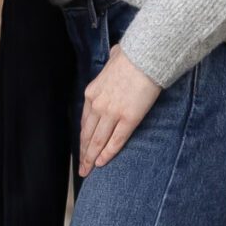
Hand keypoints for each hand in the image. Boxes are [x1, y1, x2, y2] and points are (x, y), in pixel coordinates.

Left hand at [80, 49, 163, 177]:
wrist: (144, 58)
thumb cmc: (131, 56)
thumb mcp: (112, 59)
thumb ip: (111, 63)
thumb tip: (115, 54)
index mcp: (91, 93)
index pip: (85, 121)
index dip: (83, 138)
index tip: (81, 149)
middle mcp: (97, 106)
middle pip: (88, 135)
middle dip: (84, 153)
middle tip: (82, 168)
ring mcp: (111, 113)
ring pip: (98, 141)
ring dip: (92, 157)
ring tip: (89, 170)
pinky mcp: (128, 119)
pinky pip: (115, 141)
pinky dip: (107, 153)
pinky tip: (102, 163)